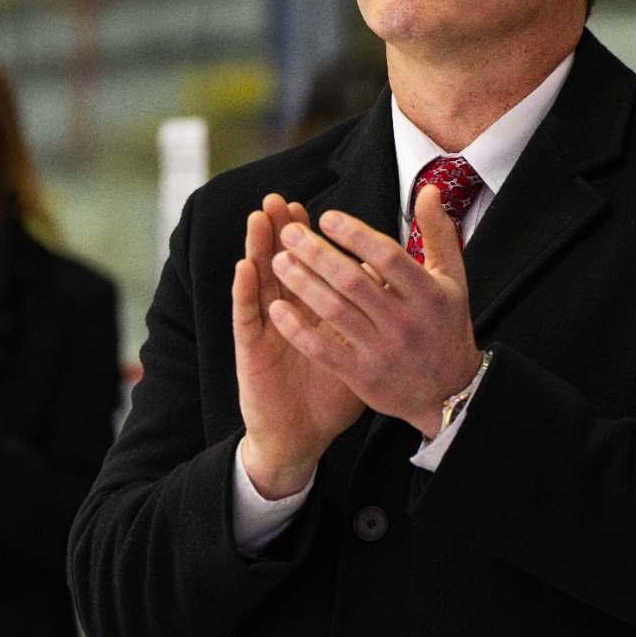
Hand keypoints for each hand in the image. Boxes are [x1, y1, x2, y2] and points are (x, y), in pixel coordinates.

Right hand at [232, 194, 366, 498]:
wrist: (303, 437)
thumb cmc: (331, 394)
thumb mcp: (358, 350)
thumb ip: (372, 317)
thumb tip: (391, 284)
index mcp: (311, 311)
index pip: (309, 266)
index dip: (310, 238)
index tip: (314, 209)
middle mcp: (285, 314)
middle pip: (280, 263)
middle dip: (281, 231)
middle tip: (280, 199)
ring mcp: (265, 330)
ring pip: (259, 281)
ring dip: (257, 248)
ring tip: (259, 217)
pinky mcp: (251, 351)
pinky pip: (246, 318)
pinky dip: (244, 292)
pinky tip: (244, 267)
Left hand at [268, 184, 481, 439]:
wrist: (449, 391)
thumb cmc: (446, 326)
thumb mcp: (453, 279)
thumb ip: (438, 233)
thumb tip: (428, 190)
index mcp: (428, 293)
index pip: (387, 256)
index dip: (355, 234)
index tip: (326, 216)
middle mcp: (405, 321)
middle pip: (353, 280)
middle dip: (316, 253)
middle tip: (288, 233)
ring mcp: (383, 350)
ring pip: (334, 311)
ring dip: (302, 284)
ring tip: (277, 261)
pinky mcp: (363, 376)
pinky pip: (323, 349)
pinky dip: (298, 329)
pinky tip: (276, 309)